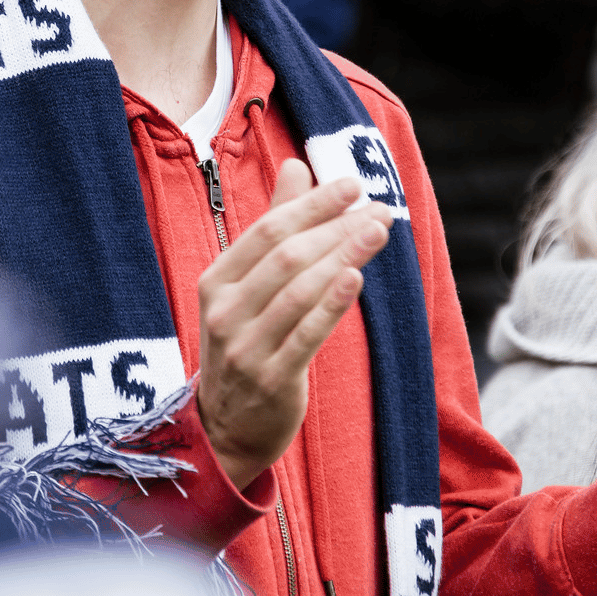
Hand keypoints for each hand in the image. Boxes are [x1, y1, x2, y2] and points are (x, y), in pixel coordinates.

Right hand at [197, 159, 391, 487]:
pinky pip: (305, 336)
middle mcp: (225, 310)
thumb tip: (297, 167)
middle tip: (380, 208)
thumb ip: (273, 226)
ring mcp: (245, 347)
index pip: (268, 230)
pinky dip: (330, 304)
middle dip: (337, 227)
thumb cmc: (244, 343)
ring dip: (344, 256)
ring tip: (379, 232)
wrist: (225, 428)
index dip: (312, 204)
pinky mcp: (270, 380)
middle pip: (287, 256)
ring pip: (299, 291)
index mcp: (217, 280)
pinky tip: (355, 278)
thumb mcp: (246, 285)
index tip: (353, 184)